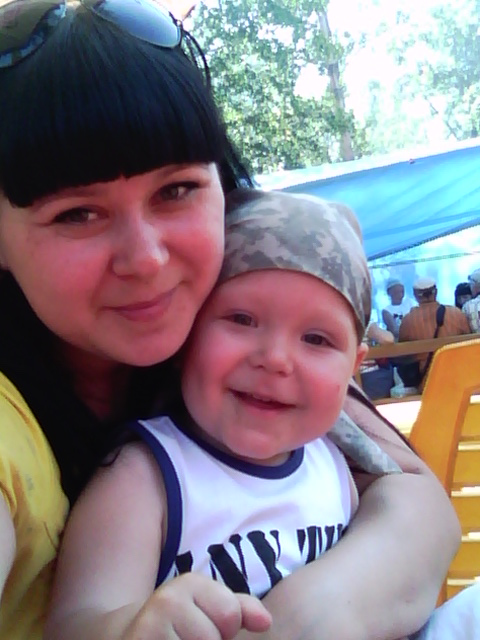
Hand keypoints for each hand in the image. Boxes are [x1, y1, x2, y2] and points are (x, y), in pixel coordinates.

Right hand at [121, 573, 271, 639]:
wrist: (126, 635)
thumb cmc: (180, 626)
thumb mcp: (209, 607)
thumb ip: (241, 609)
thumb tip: (266, 622)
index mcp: (188, 583)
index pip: (230, 614)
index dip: (225, 629)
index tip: (205, 627)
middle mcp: (165, 600)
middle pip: (212, 637)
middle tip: (186, 638)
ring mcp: (148, 627)